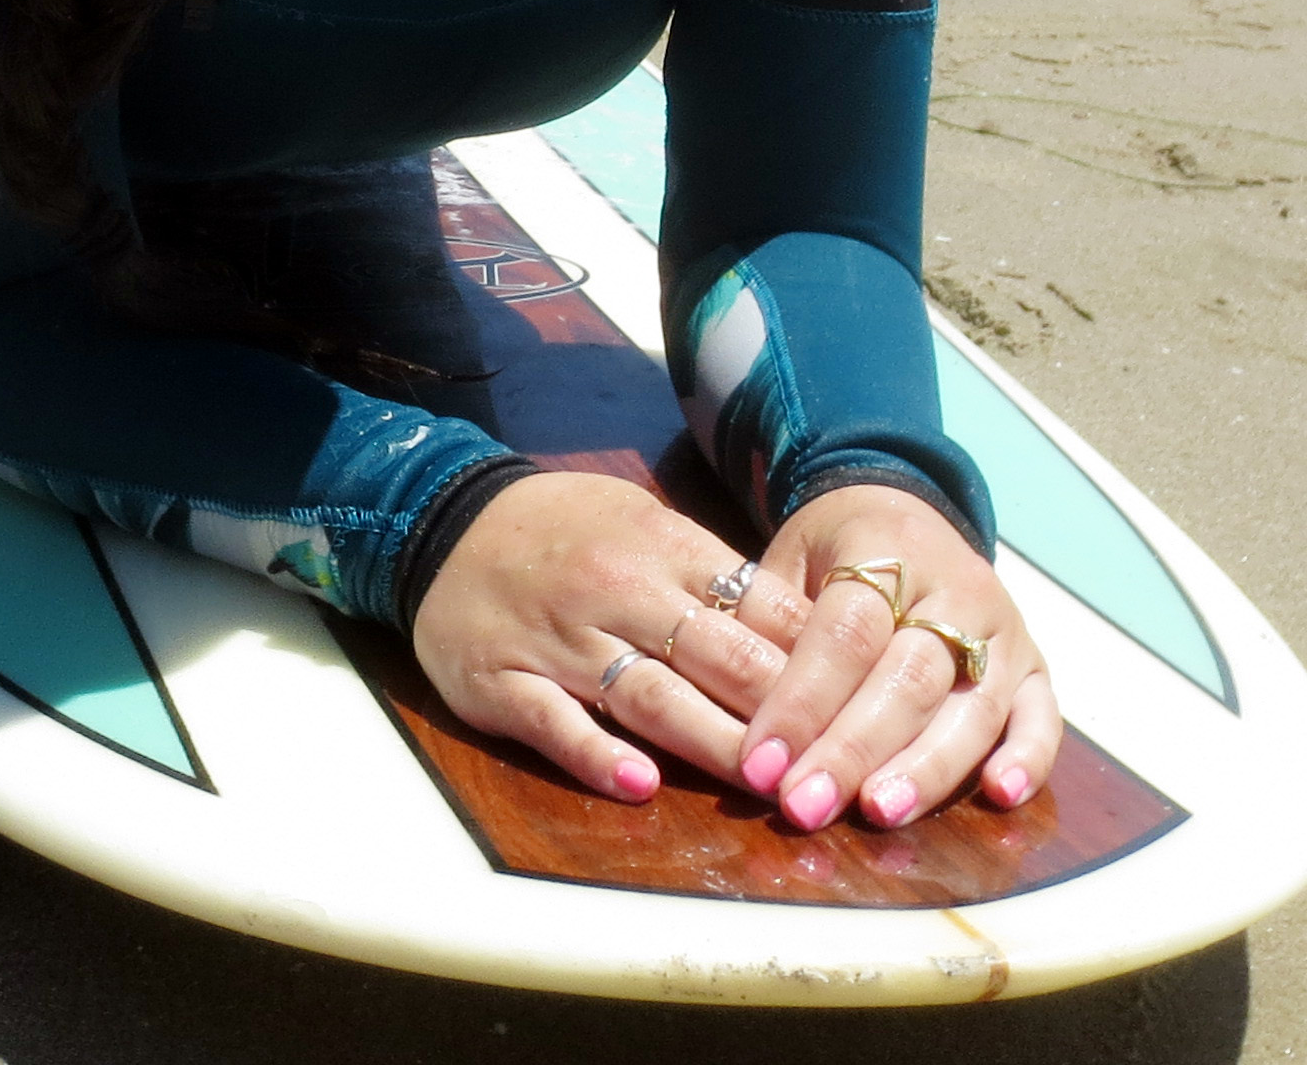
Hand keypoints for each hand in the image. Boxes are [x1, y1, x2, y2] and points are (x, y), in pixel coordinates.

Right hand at [408, 470, 805, 804]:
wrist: (442, 521)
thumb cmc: (564, 531)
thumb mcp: (645, 523)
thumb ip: (714, 576)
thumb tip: (808, 631)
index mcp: (663, 547)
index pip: (759, 605)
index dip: (816, 660)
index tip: (864, 705)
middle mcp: (618, 592)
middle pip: (717, 655)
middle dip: (781, 713)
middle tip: (832, 764)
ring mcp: (558, 640)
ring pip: (648, 696)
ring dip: (712, 743)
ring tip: (763, 785)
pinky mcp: (503, 682)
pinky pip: (555, 723)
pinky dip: (597, 755)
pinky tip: (639, 784)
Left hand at [739, 483, 1060, 829]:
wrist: (903, 516)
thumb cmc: (831, 558)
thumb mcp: (787, 564)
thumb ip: (769, 630)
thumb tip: (737, 718)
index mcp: (885, 551)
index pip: (845, 632)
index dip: (802, 701)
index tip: (761, 766)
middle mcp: (955, 589)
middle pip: (908, 676)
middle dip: (853, 749)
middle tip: (805, 806)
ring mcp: (1004, 630)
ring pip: (973, 705)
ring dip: (926, 767)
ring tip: (879, 813)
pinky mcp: (1036, 667)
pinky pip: (1044, 716)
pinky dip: (1029, 758)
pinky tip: (1000, 797)